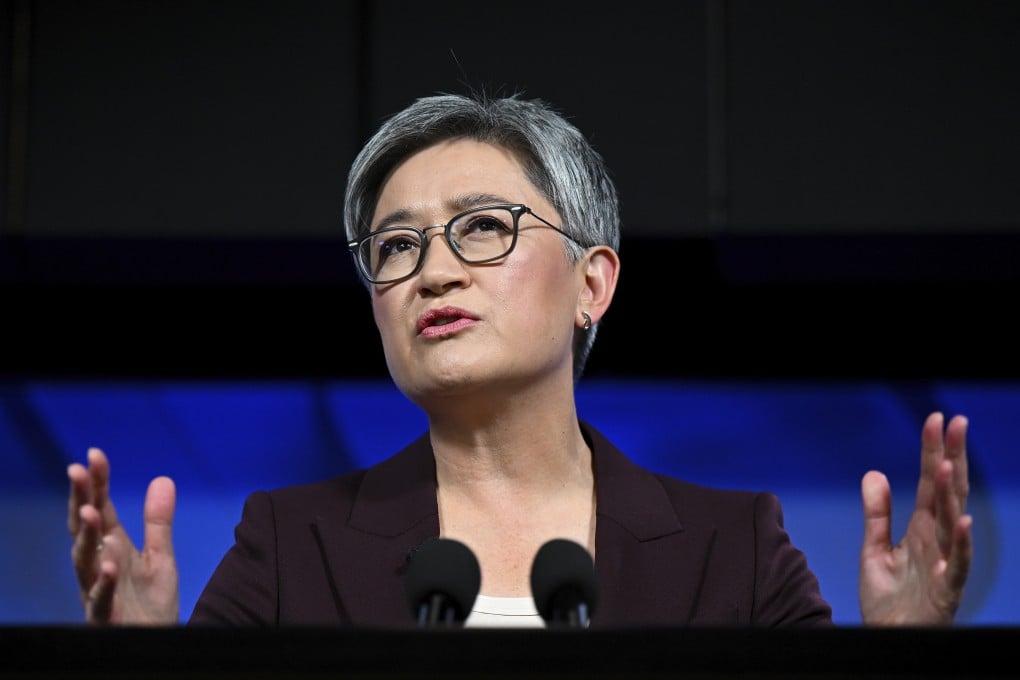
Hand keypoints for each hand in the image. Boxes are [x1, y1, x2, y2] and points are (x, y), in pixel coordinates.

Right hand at [67, 447, 179, 623]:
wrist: (155, 644)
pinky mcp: (106, 617)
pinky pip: (102, 599)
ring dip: (86, 536)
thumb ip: (158, 522)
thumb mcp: (160, 557)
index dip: (97, 482)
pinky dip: (104, 582)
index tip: (95, 454)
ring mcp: (99, 591)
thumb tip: (163, 478)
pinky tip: (110, 564)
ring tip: (91, 510)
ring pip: (84, 561)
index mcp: (112, 547)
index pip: (101, 508)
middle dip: (80, 499)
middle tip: (77, 470)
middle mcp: (99, 565)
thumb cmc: (150, 604)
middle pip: (85, 528)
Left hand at [859, 411, 972, 624]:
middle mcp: (937, 540)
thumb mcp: (874, 549)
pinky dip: (962, 543)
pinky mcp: (946, 588)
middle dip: (951, 457)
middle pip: (948, 492)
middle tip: (956, 423)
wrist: (888, 639)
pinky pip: (958, 563)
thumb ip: (876, 513)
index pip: (931, 482)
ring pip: (952, 522)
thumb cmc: (888, 599)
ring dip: (952, 493)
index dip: (933, 451)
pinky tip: (964, 521)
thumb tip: (874, 473)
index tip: (936, 419)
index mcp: (922, 528)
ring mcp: (944, 562)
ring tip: (948, 462)